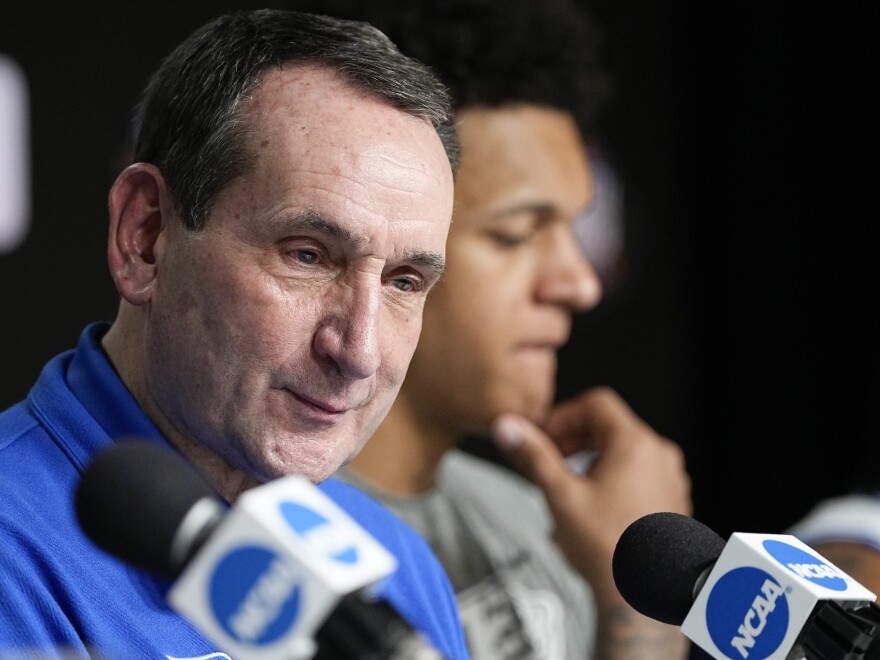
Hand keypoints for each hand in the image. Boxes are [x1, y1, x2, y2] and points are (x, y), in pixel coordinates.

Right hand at [490, 386, 691, 601]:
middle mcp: (660, 457)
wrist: (645, 599)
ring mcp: (671, 481)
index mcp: (636, 444)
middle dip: (572, 442)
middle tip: (548, 461)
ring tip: (566, 492)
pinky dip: (611, 483)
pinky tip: (590, 513)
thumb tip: (509, 428)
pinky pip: (637, 479)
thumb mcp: (561, 495)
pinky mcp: (673, 505)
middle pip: (609, 429)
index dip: (563, 415)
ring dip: (589, 464)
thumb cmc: (610, 550)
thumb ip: (533, 455)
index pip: (597, 404)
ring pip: (622, 456)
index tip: (545, 436)